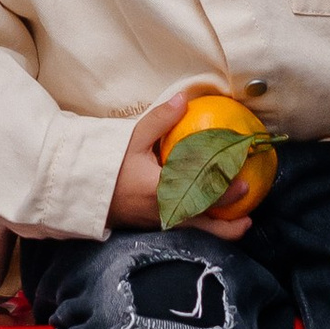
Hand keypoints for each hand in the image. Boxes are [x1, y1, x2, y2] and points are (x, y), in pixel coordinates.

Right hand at [108, 91, 253, 236]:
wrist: (81, 191)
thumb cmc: (106, 164)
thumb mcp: (132, 138)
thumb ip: (160, 119)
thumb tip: (184, 98)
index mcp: (160, 191)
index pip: (200, 192)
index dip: (224, 190)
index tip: (244, 182)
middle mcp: (162, 212)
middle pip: (203, 221)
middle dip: (228, 219)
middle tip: (248, 208)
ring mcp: (158, 223)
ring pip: (195, 231)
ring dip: (220, 229)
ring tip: (242, 223)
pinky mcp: (153, 226)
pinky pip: (184, 230)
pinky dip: (202, 226)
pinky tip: (212, 218)